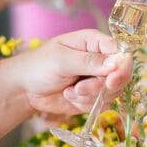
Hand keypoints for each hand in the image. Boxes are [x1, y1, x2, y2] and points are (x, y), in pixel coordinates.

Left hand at [10, 29, 133, 114]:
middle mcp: (101, 60)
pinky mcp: (93, 96)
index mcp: (95, 42)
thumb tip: (115, 63)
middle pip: (121, 75)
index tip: (111, 81)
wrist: (24, 89)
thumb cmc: (38, 65)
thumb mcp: (61, 60)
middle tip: (81, 89)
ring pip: (112, 92)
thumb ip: (89, 61)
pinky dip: (85, 104)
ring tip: (70, 91)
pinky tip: (68, 96)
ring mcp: (97, 79)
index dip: (122, 67)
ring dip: (90, 96)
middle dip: (102, 86)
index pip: (121, 52)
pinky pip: (101, 104)